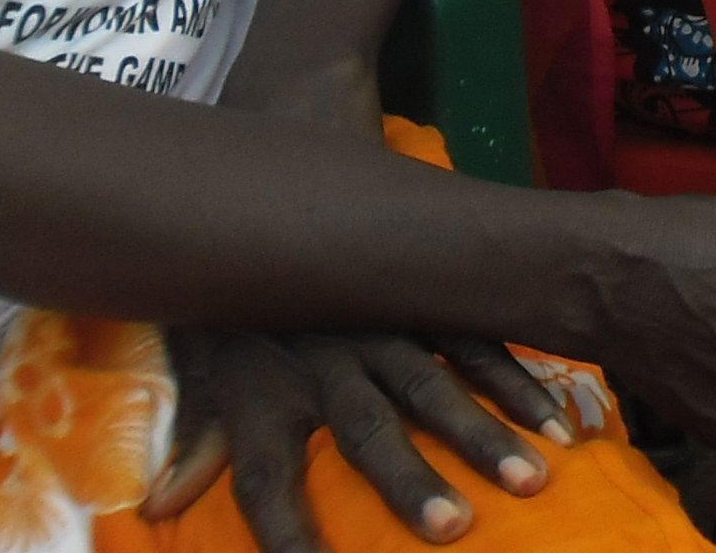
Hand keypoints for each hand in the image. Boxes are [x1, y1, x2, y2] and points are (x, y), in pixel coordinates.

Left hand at [147, 328, 577, 552]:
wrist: (271, 197)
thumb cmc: (238, 302)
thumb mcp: (202, 365)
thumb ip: (195, 436)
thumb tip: (159, 506)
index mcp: (268, 389)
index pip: (266, 479)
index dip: (285, 533)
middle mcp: (329, 363)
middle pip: (369, 433)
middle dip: (412, 481)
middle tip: (454, 529)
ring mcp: (386, 327)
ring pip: (438, 388)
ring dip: (484, 434)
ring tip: (531, 477)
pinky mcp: (429, 299)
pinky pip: (481, 342)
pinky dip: (519, 381)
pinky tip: (556, 419)